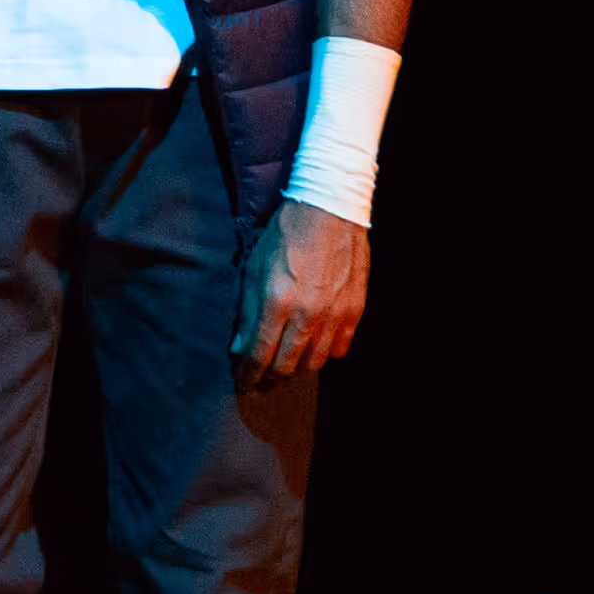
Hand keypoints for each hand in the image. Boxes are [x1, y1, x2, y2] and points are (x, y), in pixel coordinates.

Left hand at [233, 197, 368, 386]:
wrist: (328, 211)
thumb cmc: (284, 235)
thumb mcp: (252, 268)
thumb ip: (247, 311)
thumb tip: (239, 346)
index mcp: (276, 303)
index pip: (258, 355)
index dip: (247, 374)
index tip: (242, 382)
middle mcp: (307, 315)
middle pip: (286, 366)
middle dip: (269, 376)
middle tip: (261, 376)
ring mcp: (334, 315)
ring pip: (315, 362)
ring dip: (297, 365)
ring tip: (287, 359)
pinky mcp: (354, 311)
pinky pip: (340, 348)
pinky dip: (326, 352)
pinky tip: (315, 343)